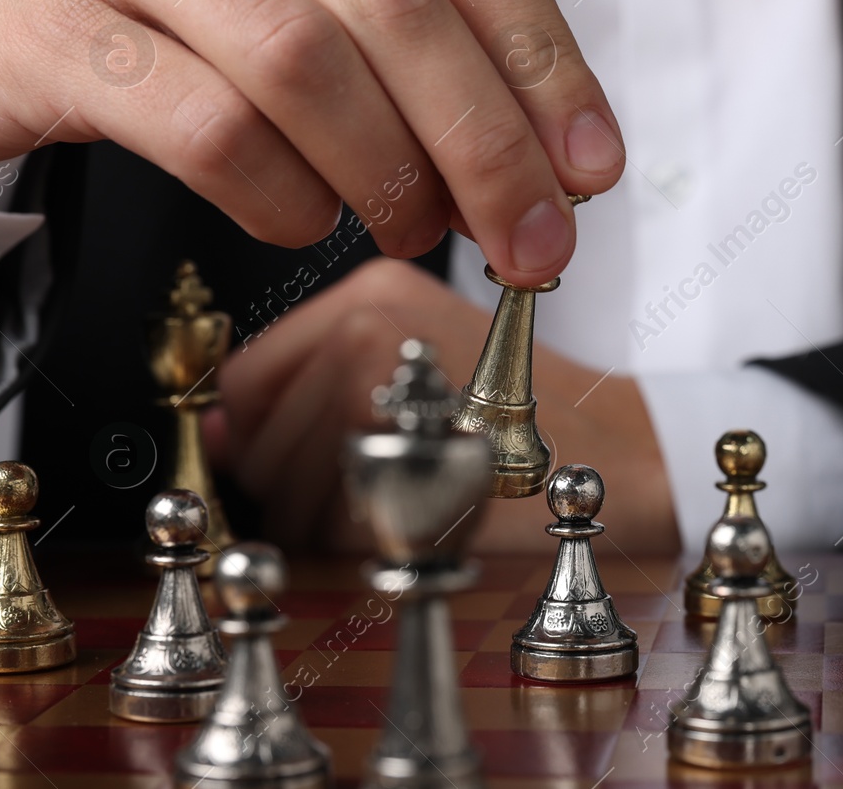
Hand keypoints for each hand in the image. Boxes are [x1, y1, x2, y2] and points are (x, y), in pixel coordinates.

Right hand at [0, 0, 623, 284]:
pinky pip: (211, 127)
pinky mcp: (55, 18)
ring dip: (387, 176)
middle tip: (530, 242)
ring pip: (309, 63)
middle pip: (402, 6)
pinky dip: (280, 197)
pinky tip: (297, 219)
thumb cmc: (157, 13)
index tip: (591, 168)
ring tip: (408, 232)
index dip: (547, 65)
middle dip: (488, 144)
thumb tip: (546, 163)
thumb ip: (414, 45)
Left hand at [210, 257, 680, 555]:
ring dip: (331, 523)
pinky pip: (331, 531)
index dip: (258, 440)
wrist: (628, 450)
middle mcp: (368, 331)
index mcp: (371, 294)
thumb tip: (214, 432)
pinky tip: (426, 519)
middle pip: (258, 442)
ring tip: (413, 498)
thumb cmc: (525, 417)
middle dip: (297, 489)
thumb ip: (313, 380)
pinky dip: (366, 547)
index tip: (302, 462)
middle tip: (388, 485)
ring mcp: (386, 397)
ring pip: (287, 492)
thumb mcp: (423, 357)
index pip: (246, 382)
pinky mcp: (407, 463)